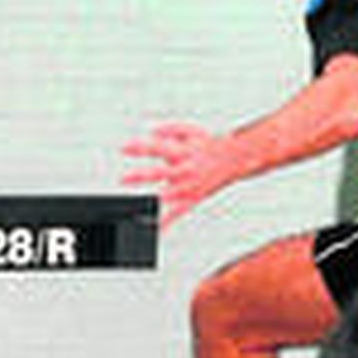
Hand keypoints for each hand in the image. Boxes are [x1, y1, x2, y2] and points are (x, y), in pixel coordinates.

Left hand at [120, 122, 247, 229]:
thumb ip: (170, 129)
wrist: (234, 160)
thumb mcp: (191, 130)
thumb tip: (152, 131)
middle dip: (142, 176)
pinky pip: (179, 212)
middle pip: (161, 173)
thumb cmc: (209, 145)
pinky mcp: (193, 198)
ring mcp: (189, 186)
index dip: (141, 147)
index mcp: (183, 151)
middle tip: (124, 178)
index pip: (159, 147)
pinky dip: (167, 221)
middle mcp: (186, 169)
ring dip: (153, 200)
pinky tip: (156, 228)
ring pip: (168, 195)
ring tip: (137, 206)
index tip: (124, 148)